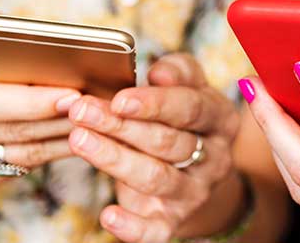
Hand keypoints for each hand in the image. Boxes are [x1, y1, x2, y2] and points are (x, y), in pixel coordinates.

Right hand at [0, 4, 81, 194]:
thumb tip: (35, 38)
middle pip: (9, 131)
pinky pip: (18, 170)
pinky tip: (74, 136)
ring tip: (98, 120)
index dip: (32, 101)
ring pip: (19, 155)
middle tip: (99, 106)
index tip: (73, 93)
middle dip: (58, 120)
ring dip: (62, 140)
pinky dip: (51, 155)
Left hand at [69, 53, 244, 242]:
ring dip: (114, 159)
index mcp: (221, 120)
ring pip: (155, 178)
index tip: (118, 99)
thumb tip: (160, 73)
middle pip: (167, 142)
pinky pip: (153, 230)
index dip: (154, 104)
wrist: (197, 173)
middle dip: (121, 127)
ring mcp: (194, 193)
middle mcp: (214, 159)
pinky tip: (107, 214)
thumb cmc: (183, 119)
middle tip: (81, 112)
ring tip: (79, 140)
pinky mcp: (173, 222)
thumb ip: (178, 72)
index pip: (190, 109)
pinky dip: (131, 226)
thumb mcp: (189, 88)